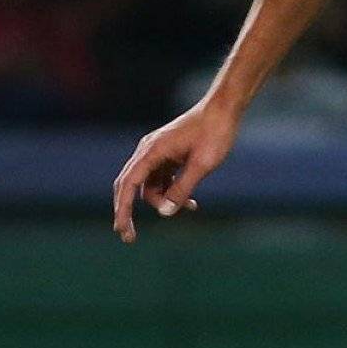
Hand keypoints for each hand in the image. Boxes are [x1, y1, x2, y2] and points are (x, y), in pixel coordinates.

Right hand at [111, 99, 239, 240]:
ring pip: (150, 186)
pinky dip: (172, 192)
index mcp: (152, 150)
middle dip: (129, 211)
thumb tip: (164, 213)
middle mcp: (149, 150)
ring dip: (164, 201)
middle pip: (130, 186)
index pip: (128, 184)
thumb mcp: (202, 165)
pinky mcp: (168, 155)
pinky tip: (192, 203)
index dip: (122, 209)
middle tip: (129, 238)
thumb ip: (182, 189)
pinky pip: (162, 180)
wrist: (224, 109)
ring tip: (191, 207)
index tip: (122, 230)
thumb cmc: (215, 133)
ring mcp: (157, 153)